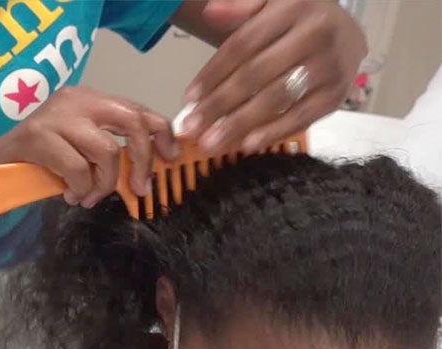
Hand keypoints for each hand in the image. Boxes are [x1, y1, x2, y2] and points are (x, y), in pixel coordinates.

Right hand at [0, 86, 176, 207]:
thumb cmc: (43, 159)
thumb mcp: (82, 149)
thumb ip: (110, 149)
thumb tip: (146, 171)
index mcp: (91, 99)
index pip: (138, 109)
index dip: (161, 133)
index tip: (170, 158)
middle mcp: (78, 100)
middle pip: (131, 123)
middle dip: (142, 160)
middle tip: (139, 188)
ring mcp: (58, 115)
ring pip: (107, 151)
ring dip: (104, 183)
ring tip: (90, 197)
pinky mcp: (39, 136)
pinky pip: (78, 169)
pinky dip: (81, 189)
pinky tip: (73, 196)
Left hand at [182, 0, 366, 153]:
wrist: (347, 32)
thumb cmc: (299, 20)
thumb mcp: (271, 1)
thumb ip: (240, 6)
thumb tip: (209, 13)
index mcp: (293, 7)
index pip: (244, 44)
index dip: (214, 72)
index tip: (189, 97)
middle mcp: (315, 35)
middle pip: (256, 74)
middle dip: (219, 105)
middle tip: (191, 128)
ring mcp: (329, 67)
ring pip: (276, 99)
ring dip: (239, 124)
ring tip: (211, 143)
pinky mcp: (336, 95)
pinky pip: (300, 118)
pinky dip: (272, 133)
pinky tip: (246, 145)